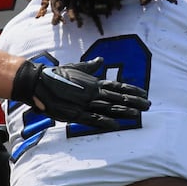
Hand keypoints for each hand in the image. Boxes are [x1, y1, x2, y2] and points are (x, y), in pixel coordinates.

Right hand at [11, 58, 149, 130]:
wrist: (37, 82)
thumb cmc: (56, 75)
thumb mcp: (75, 68)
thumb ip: (90, 66)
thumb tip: (101, 60)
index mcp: (93, 83)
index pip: (117, 87)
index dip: (132, 90)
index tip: (145, 93)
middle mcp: (92, 93)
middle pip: (117, 98)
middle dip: (134, 102)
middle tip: (149, 105)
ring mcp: (84, 103)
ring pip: (108, 108)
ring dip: (124, 111)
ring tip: (138, 114)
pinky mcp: (75, 114)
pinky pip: (93, 119)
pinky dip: (105, 122)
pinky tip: (116, 125)